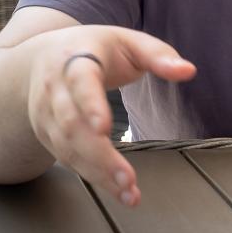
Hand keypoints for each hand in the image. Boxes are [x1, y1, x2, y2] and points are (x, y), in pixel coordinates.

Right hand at [25, 26, 195, 206]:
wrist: (43, 57)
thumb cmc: (95, 47)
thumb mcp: (128, 41)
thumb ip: (158, 54)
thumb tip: (188, 70)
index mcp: (76, 59)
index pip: (80, 82)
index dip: (90, 105)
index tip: (104, 127)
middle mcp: (55, 89)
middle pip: (73, 125)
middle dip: (100, 155)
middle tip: (128, 178)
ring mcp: (47, 115)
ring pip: (68, 148)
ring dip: (98, 173)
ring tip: (128, 191)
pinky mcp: (48, 135)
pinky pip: (68, 159)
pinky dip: (93, 176)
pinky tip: (117, 190)